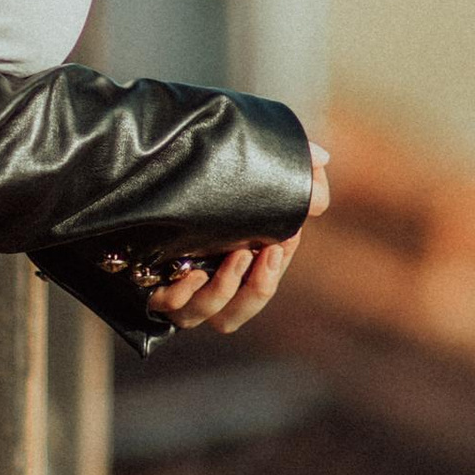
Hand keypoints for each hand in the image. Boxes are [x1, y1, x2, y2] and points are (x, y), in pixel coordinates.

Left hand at [145, 144, 327, 336]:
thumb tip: (322, 161)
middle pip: (239, 312)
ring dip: (226, 290)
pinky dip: (183, 296)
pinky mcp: (152, 282)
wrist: (157, 163)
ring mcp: (181, 286)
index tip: (286, 237)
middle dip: (258, 287)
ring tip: (234, 255)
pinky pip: (169, 309)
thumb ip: (294, 158)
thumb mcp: (255, 157)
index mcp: (236, 263)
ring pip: (208, 317)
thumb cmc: (214, 165)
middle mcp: (207, 281)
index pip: (263, 282)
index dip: (277, 268)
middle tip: (263, 251)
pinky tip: (190, 271)